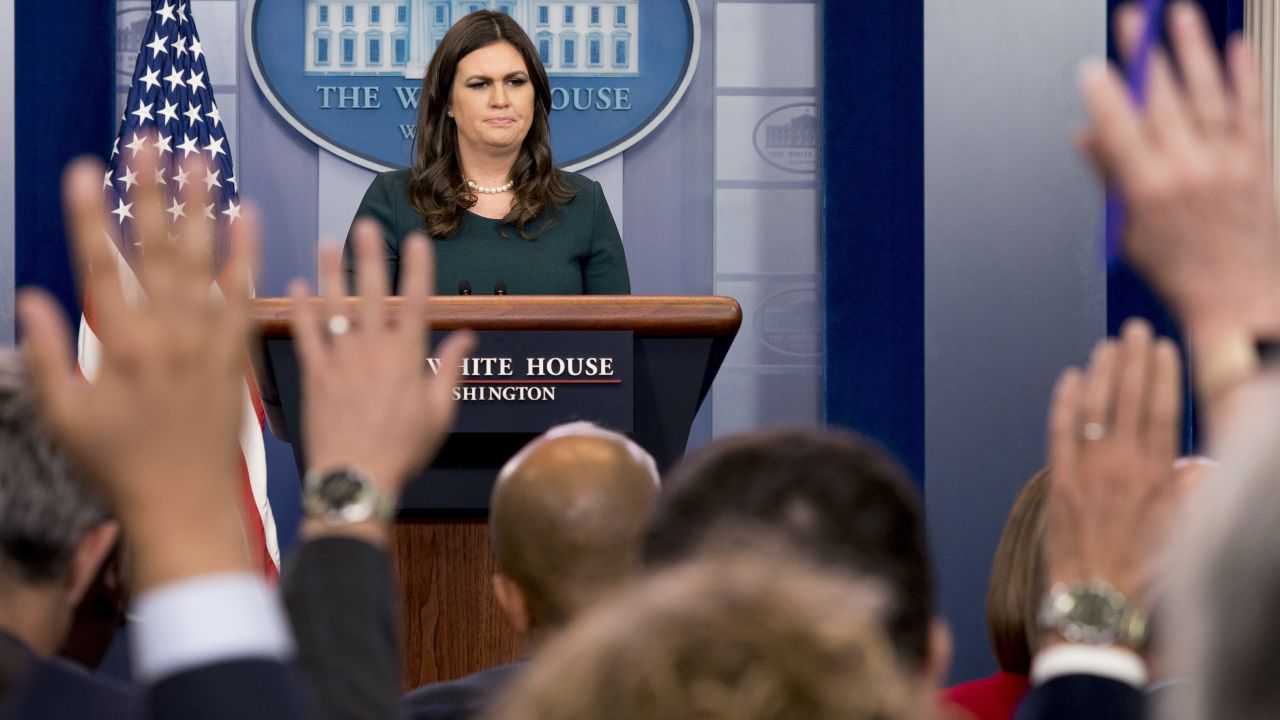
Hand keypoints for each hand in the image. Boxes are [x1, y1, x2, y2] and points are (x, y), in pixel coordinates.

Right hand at [17, 153, 257, 589]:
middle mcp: (168, 334)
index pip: (101, 266)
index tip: (86, 169)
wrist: (188, 504)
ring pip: (205, 260)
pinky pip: (245, 293)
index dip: (92, 215)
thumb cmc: (118, 466)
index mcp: (119, 347)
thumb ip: (47, 356)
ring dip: (201, 206)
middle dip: (151, 191)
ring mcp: (208, 340)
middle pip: (157, 248)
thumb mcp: (64, 418)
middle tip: (150, 139)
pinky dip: (248, 252)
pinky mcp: (237, 351)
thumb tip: (31, 296)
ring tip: (201, 158)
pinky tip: (248, 214)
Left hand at [289, 220, 473, 533]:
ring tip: (328, 245)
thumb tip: (467, 336)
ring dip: (331, 272)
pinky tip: (296, 287)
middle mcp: (374, 348)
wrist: (356, 477)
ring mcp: (341, 359)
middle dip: (370, 255)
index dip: (418, 266)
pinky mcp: (315, 374)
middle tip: (365, 226)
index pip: (418, 299)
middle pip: (373, 291)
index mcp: (408, 356)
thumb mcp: (440, 413)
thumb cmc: (403, 450)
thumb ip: (451, 369)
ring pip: (335, 305)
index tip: (417, 239)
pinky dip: (301, 309)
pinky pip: (306, 334)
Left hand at [1044, 319, 1184, 610]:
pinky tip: (1067, 379)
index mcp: (1157, 475)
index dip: (1161, 374)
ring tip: (1107, 345)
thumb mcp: (1186, 532)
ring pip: (1093, 408)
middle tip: (1134, 328)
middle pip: (1127, 399)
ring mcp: (1086, 471)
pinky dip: (1063, 402)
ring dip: (1099, 372)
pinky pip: (1058, 431)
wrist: (1098, 604)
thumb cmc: (1146, 574)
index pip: (1161, 409)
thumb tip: (1200, 463)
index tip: (1163, 347)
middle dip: (1132, 359)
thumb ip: (1193, 491)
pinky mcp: (1057, 482)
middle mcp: (1121, 465)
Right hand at [1079, 3, 1279, 337]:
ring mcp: (1228, 163)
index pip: (1120, 130)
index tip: (1091, 68)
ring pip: (1208, 94)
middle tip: (1130, 21)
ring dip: (1192, 50)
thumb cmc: (1181, 273)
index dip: (1104, 95)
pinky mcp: (1257, 161)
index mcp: (1150, 192)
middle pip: (1163, 101)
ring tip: (1178, 16)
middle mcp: (1191, 171)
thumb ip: (1108, 177)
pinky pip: (1250, 109)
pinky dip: (1243, 75)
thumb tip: (1085, 137)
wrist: (1241, 299)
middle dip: (1144, 56)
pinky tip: (1233, 48)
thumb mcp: (1127, 231)